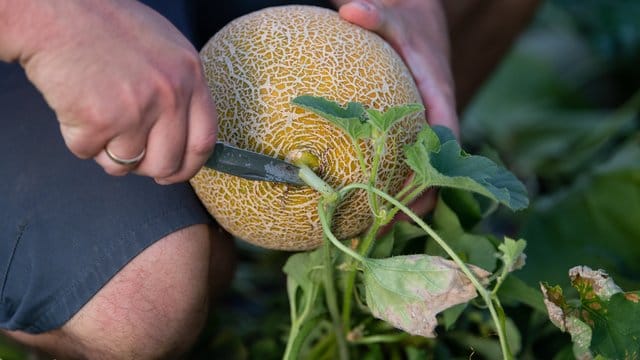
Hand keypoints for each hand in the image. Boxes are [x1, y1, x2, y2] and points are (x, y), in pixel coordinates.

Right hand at [11, 0, 216, 182]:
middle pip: (167, 164)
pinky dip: (78, 137)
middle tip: (126, 149)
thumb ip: (180, 89)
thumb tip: (183, 135)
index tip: (175, 172)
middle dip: (145, 167)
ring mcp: (137, 110)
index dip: (189, 166)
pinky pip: (89, 153)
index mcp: (191, 75)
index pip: (204, 140)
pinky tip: (76, 105)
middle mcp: (171, 95)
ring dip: (107, 150)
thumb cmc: (103, 24)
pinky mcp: (100, 121)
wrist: (55, 11)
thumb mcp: (164, 48)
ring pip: (126, 164)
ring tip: (96, 113)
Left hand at [332, 0, 457, 222]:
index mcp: (439, 95)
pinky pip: (400, 157)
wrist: (422, 19)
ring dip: (400, 196)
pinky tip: (354, 194)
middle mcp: (436, 116)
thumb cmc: (410, 21)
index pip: (444, 138)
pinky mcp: (409, 129)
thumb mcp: (395, 15)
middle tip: (386, 227)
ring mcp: (423, 125)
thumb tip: (351, 11)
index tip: (416, 198)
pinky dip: (384, 177)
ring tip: (370, 226)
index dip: (435, 170)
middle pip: (435, 167)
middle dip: (417, 199)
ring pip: (419, 169)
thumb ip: (377, 15)